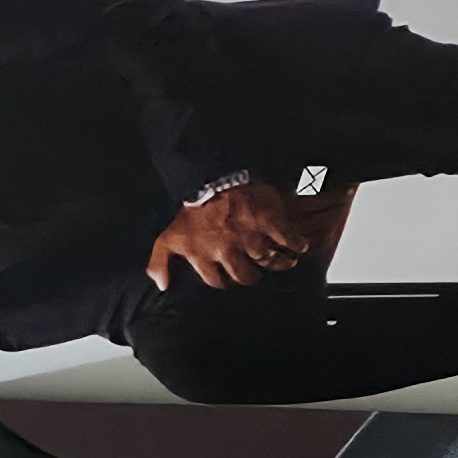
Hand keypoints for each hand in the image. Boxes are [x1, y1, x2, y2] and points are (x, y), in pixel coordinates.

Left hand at [143, 177, 342, 289]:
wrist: (212, 173)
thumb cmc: (191, 206)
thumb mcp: (168, 235)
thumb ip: (159, 262)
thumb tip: (161, 285)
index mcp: (205, 257)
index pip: (218, 281)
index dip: (225, 278)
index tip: (231, 274)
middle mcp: (229, 252)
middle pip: (246, 277)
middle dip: (251, 273)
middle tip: (256, 266)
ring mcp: (251, 238)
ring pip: (270, 262)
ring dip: (278, 262)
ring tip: (283, 259)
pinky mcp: (270, 222)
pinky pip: (288, 241)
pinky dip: (296, 244)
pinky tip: (298, 245)